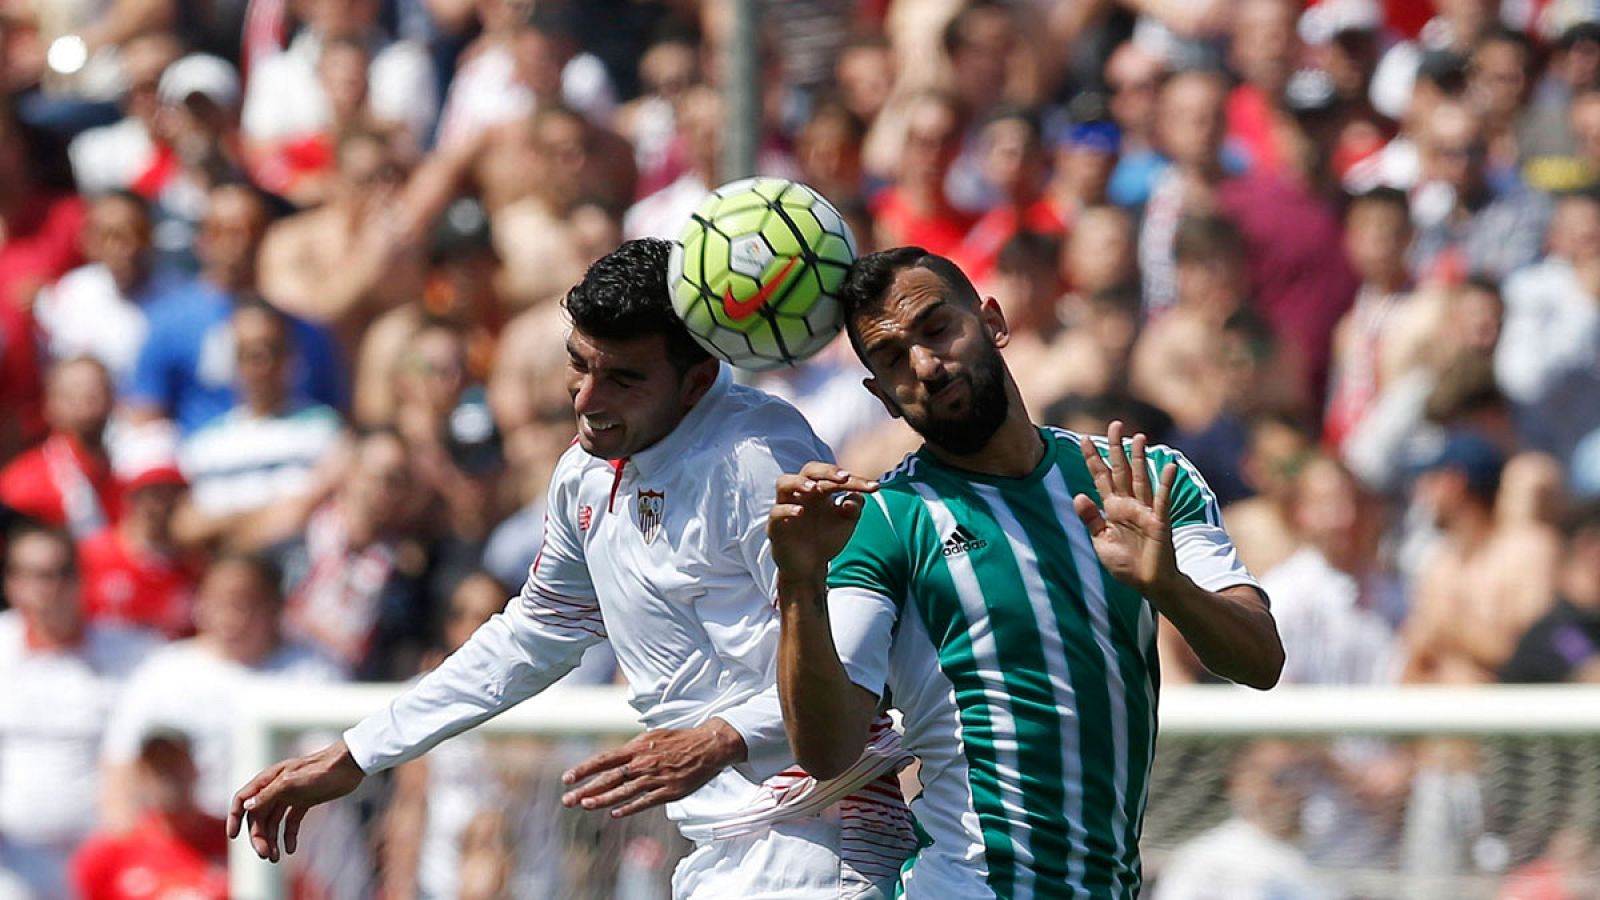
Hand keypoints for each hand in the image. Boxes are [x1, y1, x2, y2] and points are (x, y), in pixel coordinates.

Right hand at [227, 740, 365, 862]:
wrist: (350, 765)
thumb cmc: (320, 770)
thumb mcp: (292, 783)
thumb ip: (268, 795)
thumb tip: (247, 807)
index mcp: (268, 780)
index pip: (242, 799)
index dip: (234, 817)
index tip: (233, 836)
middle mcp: (275, 788)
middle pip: (258, 816)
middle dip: (258, 837)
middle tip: (265, 855)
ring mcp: (290, 795)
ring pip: (273, 822)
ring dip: (271, 840)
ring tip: (274, 858)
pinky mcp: (304, 802)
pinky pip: (290, 822)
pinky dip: (288, 836)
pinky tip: (291, 849)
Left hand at [560, 719, 746, 817]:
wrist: (708, 746)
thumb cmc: (680, 740)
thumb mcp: (653, 737)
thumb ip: (634, 749)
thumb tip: (616, 758)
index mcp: (637, 747)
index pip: (604, 759)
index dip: (584, 769)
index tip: (567, 778)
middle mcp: (643, 762)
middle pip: (609, 778)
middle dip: (586, 789)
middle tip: (567, 799)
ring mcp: (656, 778)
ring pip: (623, 791)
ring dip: (602, 800)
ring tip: (585, 805)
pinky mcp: (669, 791)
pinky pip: (645, 801)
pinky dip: (629, 807)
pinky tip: (616, 813)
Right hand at [768, 462, 879, 575]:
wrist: (810, 567)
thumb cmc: (827, 539)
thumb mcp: (846, 523)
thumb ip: (854, 508)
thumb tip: (855, 498)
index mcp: (821, 490)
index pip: (837, 477)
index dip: (856, 480)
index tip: (875, 487)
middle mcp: (803, 494)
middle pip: (809, 470)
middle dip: (826, 471)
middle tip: (843, 477)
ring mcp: (787, 506)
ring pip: (784, 483)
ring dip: (800, 482)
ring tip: (815, 489)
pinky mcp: (775, 525)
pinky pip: (776, 511)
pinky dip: (787, 509)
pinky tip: (800, 512)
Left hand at [1073, 421, 1180, 595]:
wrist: (1148, 584)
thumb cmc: (1126, 564)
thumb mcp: (1100, 542)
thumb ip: (1091, 519)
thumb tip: (1078, 495)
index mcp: (1112, 509)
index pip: (1101, 478)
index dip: (1093, 459)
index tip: (1083, 439)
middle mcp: (1129, 505)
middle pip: (1121, 471)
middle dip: (1116, 448)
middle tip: (1114, 425)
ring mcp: (1145, 511)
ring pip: (1141, 479)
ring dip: (1140, 458)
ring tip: (1138, 437)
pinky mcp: (1160, 521)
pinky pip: (1162, 499)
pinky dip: (1165, 483)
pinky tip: (1168, 465)